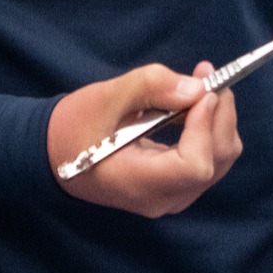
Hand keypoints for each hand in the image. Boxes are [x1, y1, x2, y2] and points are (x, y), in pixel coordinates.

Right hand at [48, 60, 241, 216]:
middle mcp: (160, 198)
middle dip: (219, 115)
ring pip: (220, 161)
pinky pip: (209, 159)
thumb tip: (196, 88)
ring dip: (218, 119)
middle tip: (206, 74)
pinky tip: (194, 103)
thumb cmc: (74, 127)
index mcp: (137, 182)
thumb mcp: (104, 97)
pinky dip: (209, 128)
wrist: (52, 155)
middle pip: (216, 162)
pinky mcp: (175, 186)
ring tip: (201, 83)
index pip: (195, 166)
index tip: (199, 93)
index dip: (204, 127)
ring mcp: (170, 196)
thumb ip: (150, 87)